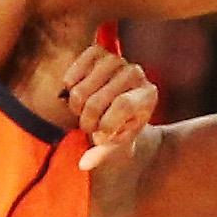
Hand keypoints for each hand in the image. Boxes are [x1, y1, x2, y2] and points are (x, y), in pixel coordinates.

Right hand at [63, 43, 158, 170]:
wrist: (117, 107)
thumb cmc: (120, 128)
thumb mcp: (118, 144)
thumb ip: (103, 154)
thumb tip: (83, 164)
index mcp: (148, 95)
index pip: (122, 104)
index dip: (106, 124)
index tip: (102, 136)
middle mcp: (135, 73)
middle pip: (96, 101)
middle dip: (87, 122)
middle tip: (89, 128)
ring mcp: (116, 59)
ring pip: (80, 91)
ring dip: (76, 109)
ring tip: (85, 113)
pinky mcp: (96, 52)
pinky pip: (71, 76)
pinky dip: (69, 90)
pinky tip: (79, 97)